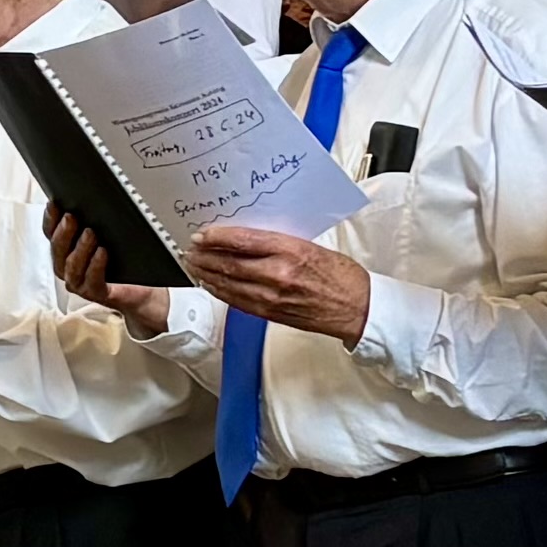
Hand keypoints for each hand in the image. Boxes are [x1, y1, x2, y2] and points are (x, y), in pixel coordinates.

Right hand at [49, 215, 168, 332]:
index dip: (49, 219)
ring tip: (90, 233)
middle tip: (71, 217)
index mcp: (65, 250)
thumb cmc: (119, 259)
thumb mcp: (104, 235)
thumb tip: (87, 200)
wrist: (140, 286)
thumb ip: (91, 221)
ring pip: (72, 266)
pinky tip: (102, 252)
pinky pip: (92, 281)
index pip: (51, 233)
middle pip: (58, 250)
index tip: (53, 204)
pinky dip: (96, 266)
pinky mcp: (96, 293)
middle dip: (63, 233)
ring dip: (80, 248)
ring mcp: (80, 282)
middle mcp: (67, 267)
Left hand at [187, 224, 369, 341]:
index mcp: (290, 250)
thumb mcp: (310, 245)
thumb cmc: (340, 274)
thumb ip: (278, 242)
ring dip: (207, 274)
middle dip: (205, 255)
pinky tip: (211, 285)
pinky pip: (237, 302)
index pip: (243, 240)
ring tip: (193, 265)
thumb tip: (247, 237)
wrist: (357, 307)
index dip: (217, 237)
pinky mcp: (271, 313)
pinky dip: (220, 292)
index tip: (202, 233)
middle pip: (230, 263)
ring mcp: (272, 296)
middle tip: (189, 249)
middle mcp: (278, 273)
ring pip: (229, 284)